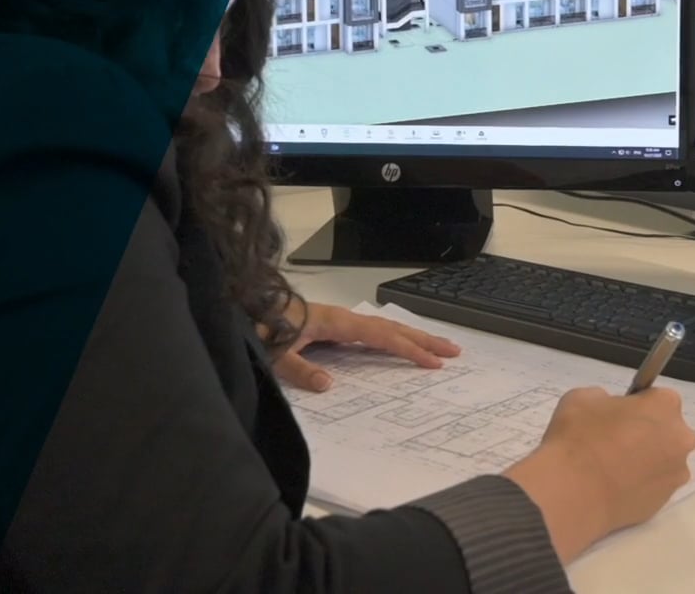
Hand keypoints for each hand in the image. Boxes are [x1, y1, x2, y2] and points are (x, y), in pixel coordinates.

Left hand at [258, 304, 460, 391]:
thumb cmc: (258, 329)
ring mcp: (337, 321)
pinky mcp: (330, 326)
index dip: (408, 349)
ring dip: (411, 336)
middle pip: (391, 328)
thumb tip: (330, 386)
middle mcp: (341, 318)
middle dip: (423, 339)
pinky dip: (391, 338)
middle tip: (454, 350)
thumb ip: (301, 370)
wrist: (240, 308)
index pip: (381, 337)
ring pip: (383, 328)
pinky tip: (397, 344)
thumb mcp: (276, 354)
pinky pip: (369, 332)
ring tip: (437, 346)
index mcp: (335, 322)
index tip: (432, 362)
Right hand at [505, 387, 694, 562]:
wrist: (574, 494)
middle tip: (615, 443)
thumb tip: (610, 414)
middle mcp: (681, 439)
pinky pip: (652, 488)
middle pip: (667, 432)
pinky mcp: (663, 504)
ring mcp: (675, 475)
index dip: (637, 406)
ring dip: (645, 462)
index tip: (617, 417)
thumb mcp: (583, 397)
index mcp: (666, 405)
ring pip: (663, 462)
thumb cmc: (579, 437)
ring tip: (611, 471)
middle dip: (647, 435)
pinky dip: (638, 486)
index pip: (658, 399)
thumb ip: (606, 400)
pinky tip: (613, 489)